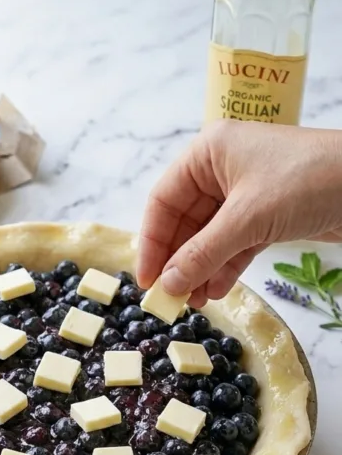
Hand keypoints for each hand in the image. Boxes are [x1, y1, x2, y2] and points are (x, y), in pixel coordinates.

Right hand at [137, 120, 341, 306]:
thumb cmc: (307, 180)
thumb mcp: (247, 219)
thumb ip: (203, 253)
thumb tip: (168, 285)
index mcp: (208, 153)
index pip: (163, 201)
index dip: (152, 242)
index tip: (147, 280)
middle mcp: (222, 169)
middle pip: (185, 221)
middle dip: (178, 261)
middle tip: (169, 299)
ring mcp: (245, 193)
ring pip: (209, 237)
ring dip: (200, 269)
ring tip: (193, 302)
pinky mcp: (267, 214)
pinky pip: (234, 244)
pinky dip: (224, 267)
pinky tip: (216, 290)